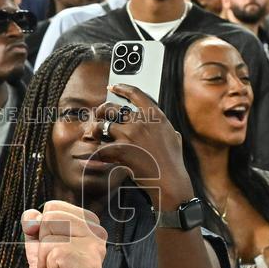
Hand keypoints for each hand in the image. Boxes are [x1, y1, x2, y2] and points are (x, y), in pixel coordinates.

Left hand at [22, 201, 106, 267]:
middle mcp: (97, 232)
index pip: (54, 207)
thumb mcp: (36, 240)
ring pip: (52, 236)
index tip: (50, 247)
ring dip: (44, 257)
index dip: (42, 227)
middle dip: (42, 242)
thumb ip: (33, 222)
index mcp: (87, 221)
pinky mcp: (91, 266)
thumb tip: (32, 216)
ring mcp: (96, 249)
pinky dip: (48, 267)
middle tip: (52, 260)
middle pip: (52, 218)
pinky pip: (56, 254)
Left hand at [92, 83, 191, 206]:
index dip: (121, 88)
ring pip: (102, 125)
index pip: (136, 93)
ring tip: (94, 134)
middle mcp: (141, 121)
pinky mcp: (120, 150)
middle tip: (99, 114)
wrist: (170, 180)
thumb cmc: (173, 162)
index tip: (113, 87)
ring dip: (95, 129)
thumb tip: (166, 127)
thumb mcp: (174, 137)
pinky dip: (95, 153)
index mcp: (155, 115)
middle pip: (112, 108)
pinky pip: (100, 147)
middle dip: (102, 110)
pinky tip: (94, 156)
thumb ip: (166, 128)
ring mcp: (129, 135)